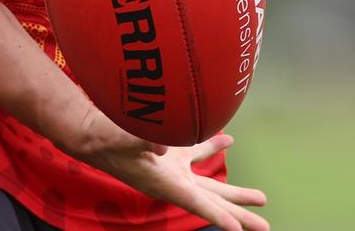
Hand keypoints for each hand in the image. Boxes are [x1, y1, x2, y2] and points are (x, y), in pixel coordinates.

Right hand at [70, 104, 268, 230]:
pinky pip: (197, 153)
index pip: (197, 203)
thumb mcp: (124, 139)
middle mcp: (172, 180)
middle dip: (239, 212)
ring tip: (260, 198)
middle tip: (265, 226)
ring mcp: (172, 168)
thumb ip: (147, 141)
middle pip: (212, 201)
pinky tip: (229, 139)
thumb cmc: (106, 138)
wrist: (90, 133)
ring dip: (234, 190)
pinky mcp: (169, 152)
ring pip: (209, 183)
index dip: (219, 217)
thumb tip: (166, 147)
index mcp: (165, 183)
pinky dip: (214, 146)